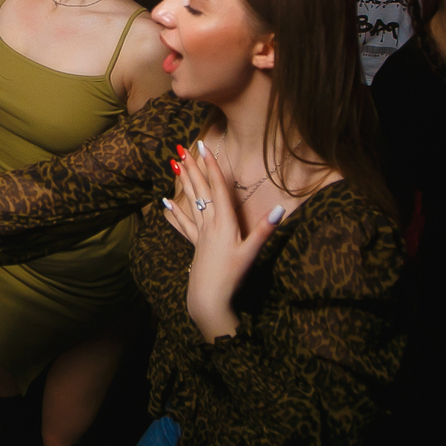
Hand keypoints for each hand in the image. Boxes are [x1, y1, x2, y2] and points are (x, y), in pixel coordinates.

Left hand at [164, 140, 275, 339]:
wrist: (208, 299)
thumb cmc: (232, 277)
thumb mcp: (251, 253)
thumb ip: (264, 230)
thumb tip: (280, 210)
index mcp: (224, 222)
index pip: (217, 188)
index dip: (211, 167)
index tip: (203, 147)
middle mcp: (210, 224)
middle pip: (200, 191)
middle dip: (192, 169)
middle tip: (181, 148)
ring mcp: (200, 234)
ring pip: (190, 202)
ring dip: (183, 183)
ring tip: (174, 165)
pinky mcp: (194, 244)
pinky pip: (183, 224)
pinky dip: (174, 212)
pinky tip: (165, 203)